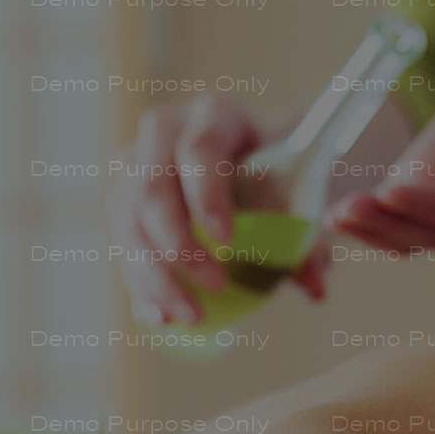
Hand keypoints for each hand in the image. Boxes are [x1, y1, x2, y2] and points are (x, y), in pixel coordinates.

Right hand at [108, 95, 327, 327]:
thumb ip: (311, 236)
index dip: (207, 197)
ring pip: (126, 219)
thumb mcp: (304, 195)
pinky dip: (139, 283)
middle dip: (178, 245)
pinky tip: (160, 317)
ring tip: (192, 316)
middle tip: (216, 287)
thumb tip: (315, 286)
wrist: (257, 166)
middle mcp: (164, 131)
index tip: (228, 242)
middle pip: (152, 187)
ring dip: (154, 275)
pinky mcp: (121, 198)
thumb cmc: (284, 174)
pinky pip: (119, 242)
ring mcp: (134, 162)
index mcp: (215, 116)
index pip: (199, 150)